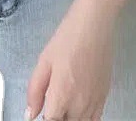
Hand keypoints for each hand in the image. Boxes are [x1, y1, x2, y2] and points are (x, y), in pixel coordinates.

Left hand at [25, 0, 115, 120]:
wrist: (95, 23)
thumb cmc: (69, 37)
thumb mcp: (44, 61)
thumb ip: (34, 91)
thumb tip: (30, 114)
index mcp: (61, 96)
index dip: (44, 119)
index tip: (41, 111)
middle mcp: (80, 104)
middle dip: (57, 117)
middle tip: (50, 104)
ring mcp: (95, 101)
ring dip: (70, 118)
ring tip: (63, 105)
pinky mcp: (105, 95)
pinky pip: (95, 118)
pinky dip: (85, 117)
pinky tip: (77, 107)